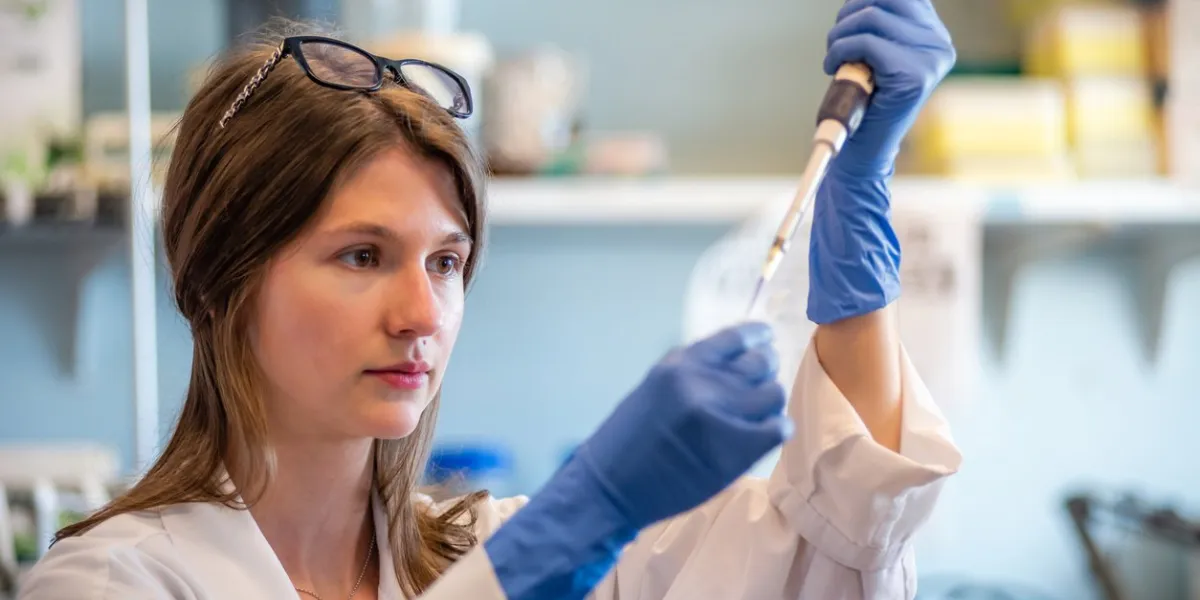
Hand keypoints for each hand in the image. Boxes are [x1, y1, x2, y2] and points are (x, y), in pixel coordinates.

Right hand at [484, 322, 789, 599]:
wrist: (610, 488)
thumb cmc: (627, 441)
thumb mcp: (655, 389)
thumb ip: (693, 374)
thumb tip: (736, 366)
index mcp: (679, 364)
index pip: (735, 337)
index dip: (756, 337)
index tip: (765, 339)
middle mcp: (703, 382)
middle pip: (760, 363)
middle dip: (764, 371)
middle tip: (758, 385)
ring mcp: (722, 415)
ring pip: (772, 394)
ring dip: (768, 404)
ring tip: (756, 416)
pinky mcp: (737, 450)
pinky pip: (778, 428)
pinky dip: (775, 430)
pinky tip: (761, 436)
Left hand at [825, 0, 955, 178]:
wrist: (864, 150)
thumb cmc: (863, 100)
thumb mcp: (874, 52)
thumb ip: (879, 24)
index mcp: (933, 34)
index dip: (864, 2)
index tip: (847, 24)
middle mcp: (939, 44)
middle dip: (849, 15)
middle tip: (837, 43)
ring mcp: (930, 60)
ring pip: (872, 17)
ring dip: (839, 36)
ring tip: (835, 58)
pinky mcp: (914, 76)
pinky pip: (865, 43)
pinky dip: (840, 52)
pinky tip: (833, 70)